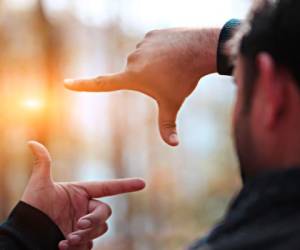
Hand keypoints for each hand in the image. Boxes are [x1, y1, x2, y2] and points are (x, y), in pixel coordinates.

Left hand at [21, 141, 145, 249]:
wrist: (26, 233)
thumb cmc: (32, 207)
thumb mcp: (39, 185)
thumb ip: (42, 164)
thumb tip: (32, 143)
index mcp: (81, 193)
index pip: (107, 188)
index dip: (125, 185)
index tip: (142, 183)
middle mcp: (85, 208)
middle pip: (104, 212)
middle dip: (94, 220)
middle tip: (78, 226)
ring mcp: (83, 225)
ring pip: (100, 229)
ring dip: (86, 234)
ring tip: (68, 239)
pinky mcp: (80, 240)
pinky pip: (90, 243)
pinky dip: (80, 245)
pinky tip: (63, 245)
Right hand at [64, 28, 219, 145]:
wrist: (201, 49)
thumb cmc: (184, 79)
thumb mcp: (172, 103)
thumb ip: (168, 125)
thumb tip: (174, 145)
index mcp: (132, 76)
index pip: (102, 83)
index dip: (84, 85)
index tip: (67, 83)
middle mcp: (132, 59)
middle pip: (135, 74)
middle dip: (148, 77)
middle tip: (166, 76)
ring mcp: (141, 44)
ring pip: (144, 59)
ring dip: (154, 63)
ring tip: (170, 63)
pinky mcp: (151, 34)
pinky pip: (152, 47)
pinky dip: (160, 51)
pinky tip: (172, 51)